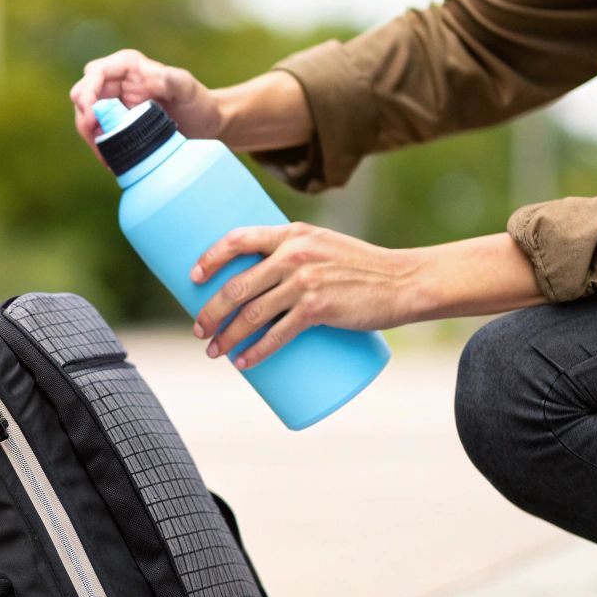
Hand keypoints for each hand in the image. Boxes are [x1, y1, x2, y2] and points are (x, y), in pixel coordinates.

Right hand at [69, 50, 222, 158]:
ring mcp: (113, 102)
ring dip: (89, 136)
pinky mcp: (114, 123)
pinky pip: (96, 134)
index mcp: (128, 65)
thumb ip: (174, 79)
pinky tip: (110, 161)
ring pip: (85, 117)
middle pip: (83, 94)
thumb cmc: (198, 103)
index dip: (88, 93)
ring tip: (106, 158)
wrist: (204, 126)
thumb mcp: (189, 89)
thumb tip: (151, 76)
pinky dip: (98, 147)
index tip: (94, 117)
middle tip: (95, 139)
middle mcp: (116, 81)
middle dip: (84, 117)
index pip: (96, 73)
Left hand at [190, 222, 423, 368]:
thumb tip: (261, 279)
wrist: (404, 281)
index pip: (237, 238)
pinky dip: (256, 352)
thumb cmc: (363, 267)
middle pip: (237, 285)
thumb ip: (295, 255)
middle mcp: (294, 254)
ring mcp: (305, 281)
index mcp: (292, 233)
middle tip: (199, 329)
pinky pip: (277, 335)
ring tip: (215, 351)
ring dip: (227, 337)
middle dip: (211, 311)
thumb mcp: (325, 246)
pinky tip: (243, 362)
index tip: (193, 277)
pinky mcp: (318, 308)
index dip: (209, 258)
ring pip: (251, 313)